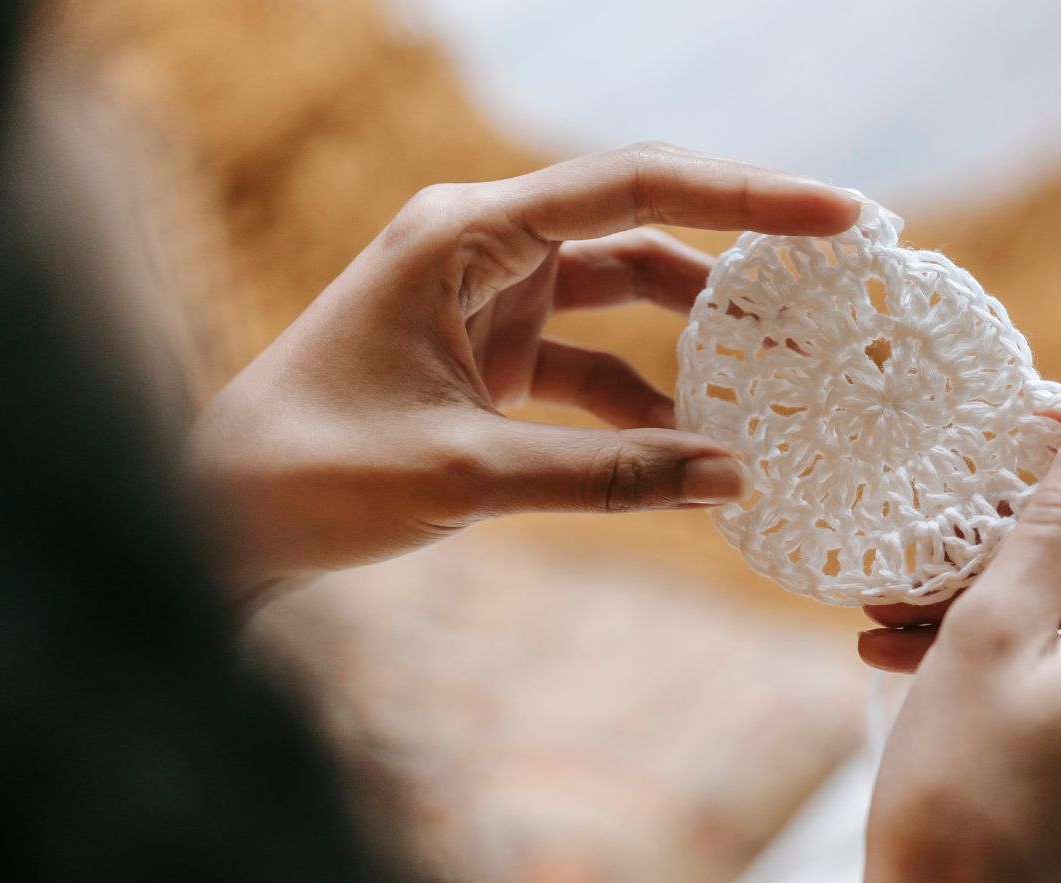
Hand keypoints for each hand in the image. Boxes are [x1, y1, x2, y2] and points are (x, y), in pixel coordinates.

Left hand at [189, 143, 860, 601]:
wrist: (221, 517)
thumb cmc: (314, 473)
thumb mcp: (465, 475)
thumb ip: (607, 477)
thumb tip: (736, 480)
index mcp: (465, 233)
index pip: (631, 187)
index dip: (745, 198)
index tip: (839, 217)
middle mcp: (482, 248)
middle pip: (639, 225)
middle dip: (739, 250)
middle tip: (838, 275)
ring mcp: (489, 301)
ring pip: (625, 296)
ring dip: (701, 335)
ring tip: (791, 369)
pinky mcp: (490, 358)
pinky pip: (595, 366)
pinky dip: (647, 405)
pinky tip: (700, 450)